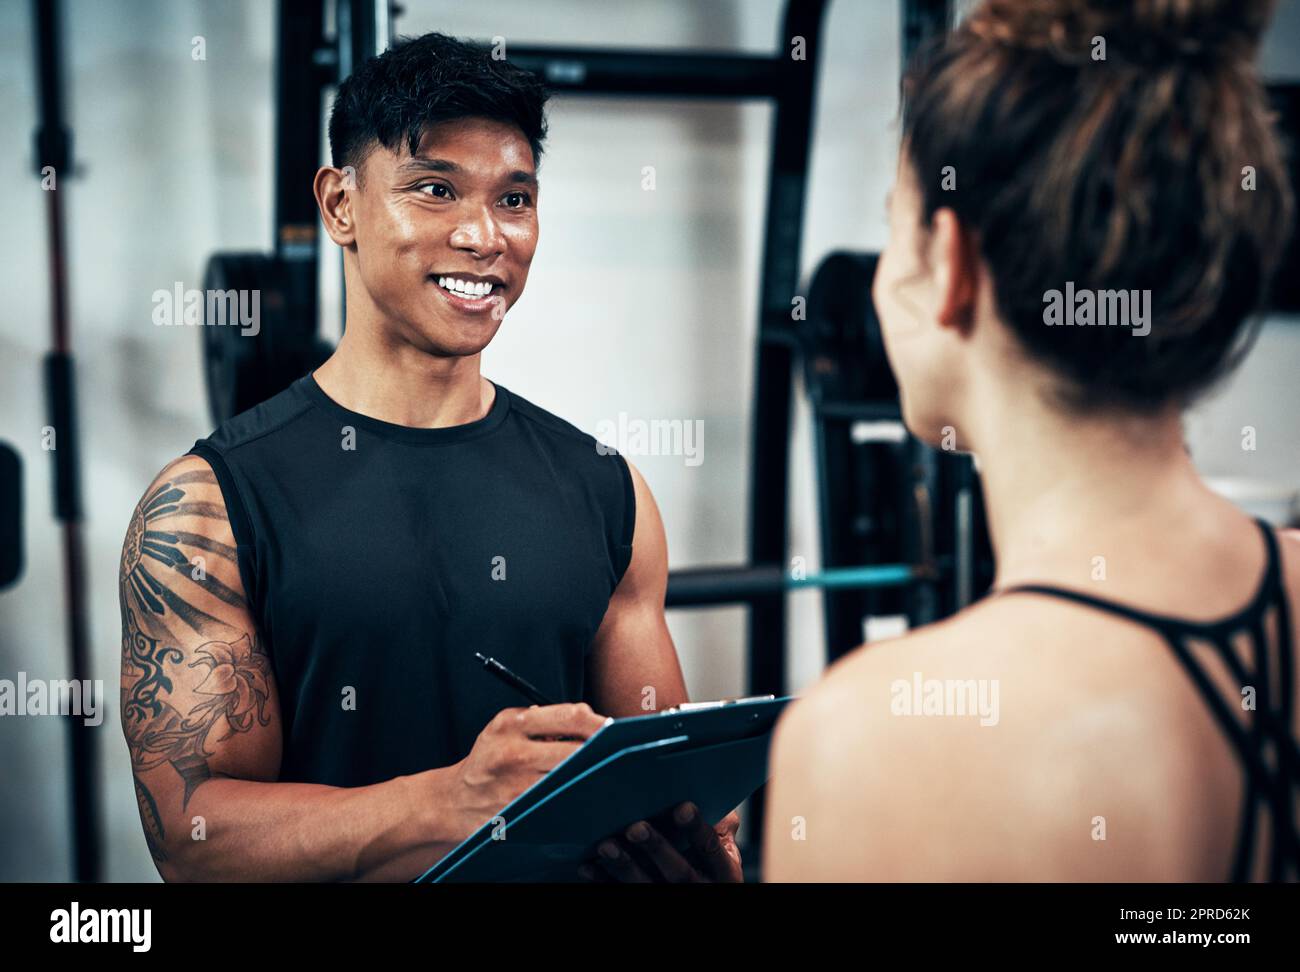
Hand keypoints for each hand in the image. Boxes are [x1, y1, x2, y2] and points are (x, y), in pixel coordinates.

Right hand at [450, 703, 608, 838]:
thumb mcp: (506, 726)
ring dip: (591, 777)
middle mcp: (513, 755)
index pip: (571, 716)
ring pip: (573, 780)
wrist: (453, 801)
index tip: (616, 729)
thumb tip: (594, 720)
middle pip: (577, 751)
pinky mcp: (520, 815)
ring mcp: (516, 788)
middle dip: (601, 752)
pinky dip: (574, 798)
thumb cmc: (490, 757)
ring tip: (599, 773)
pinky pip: (561, 804)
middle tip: (616, 754)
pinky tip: (578, 795)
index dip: (601, 723)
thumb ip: (544, 720)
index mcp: (511, 724)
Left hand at [580, 803, 742, 882]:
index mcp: (723, 871)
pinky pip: (620, 893)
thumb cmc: (707, 854)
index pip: (711, 849)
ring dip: (624, 865)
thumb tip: (706, 788)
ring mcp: (669, 897)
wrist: (696, 886)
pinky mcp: (644, 899)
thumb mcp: (722, 839)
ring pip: (646, 886)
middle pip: (679, 872)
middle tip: (636, 827)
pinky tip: (589, 864)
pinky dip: (603, 879)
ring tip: (607, 845)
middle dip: (657, 848)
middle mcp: (699, 888)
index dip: (697, 829)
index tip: (682, 807)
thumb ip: (720, 818)